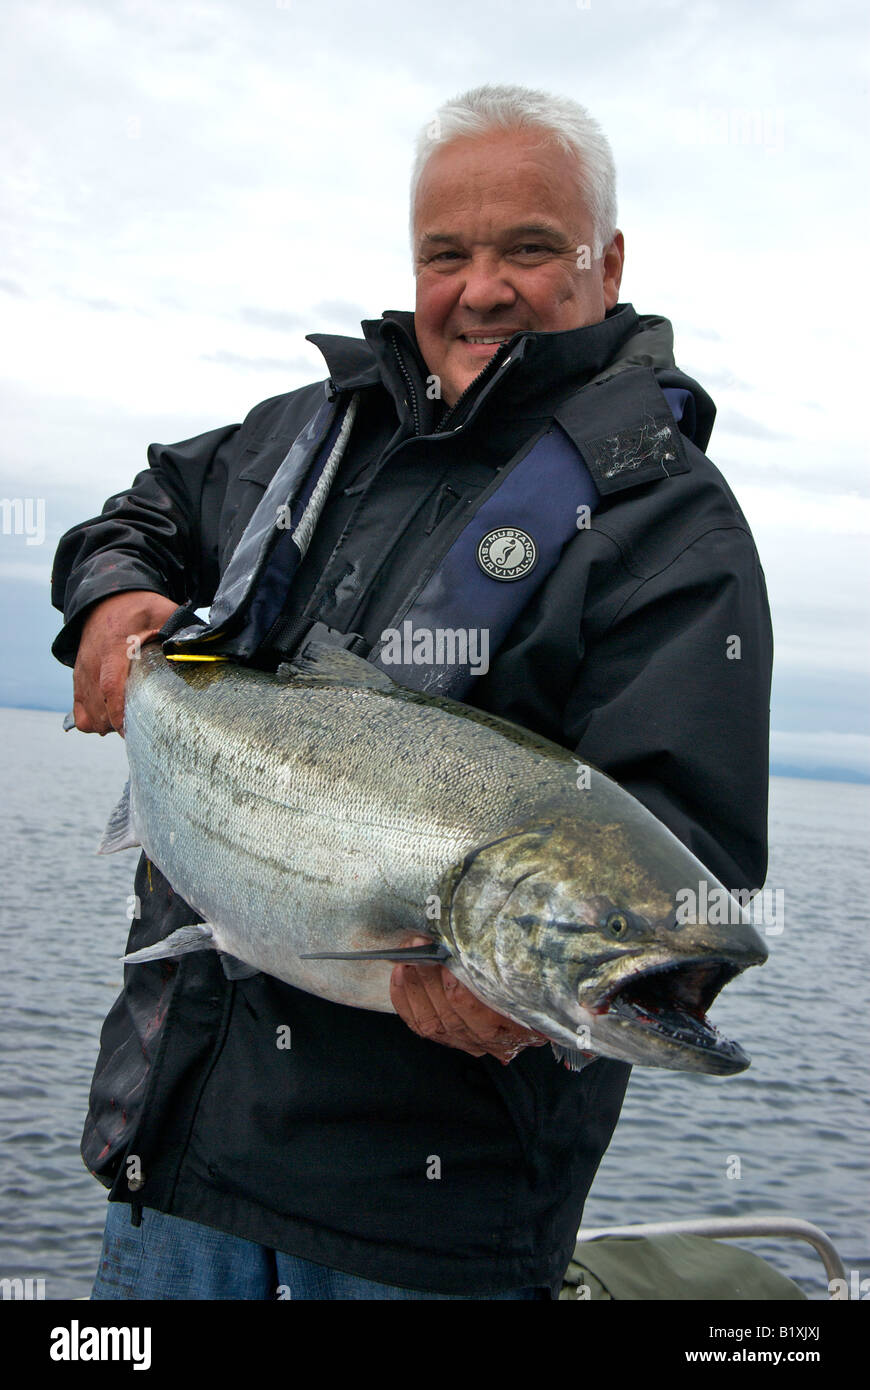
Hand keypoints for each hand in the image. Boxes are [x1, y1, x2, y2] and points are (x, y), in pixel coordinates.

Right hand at [71, 590, 179, 735]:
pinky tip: (112, 719)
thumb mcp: (164, 612)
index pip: (110, 685)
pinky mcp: (80, 679)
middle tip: (142, 728)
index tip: (131, 730)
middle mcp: (94, 664)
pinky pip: (80, 711)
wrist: (107, 599)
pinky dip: (93, 721)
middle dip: (118, 724)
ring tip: (131, 722)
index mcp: (113, 649)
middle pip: (99, 707)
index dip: (118, 711)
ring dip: (108, 724)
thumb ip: (182, 630)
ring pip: (89, 714)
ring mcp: (83, 673)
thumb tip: (204, 649)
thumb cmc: (139, 608)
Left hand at [390, 936, 549, 1063]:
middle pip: (451, 1018)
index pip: (483, 1021)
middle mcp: (492, 1042)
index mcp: (521, 1029)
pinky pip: (418, 1023)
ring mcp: (467, 1042)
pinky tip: (400, 972)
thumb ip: (523, 965)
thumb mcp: (542, 974)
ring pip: (432, 1022)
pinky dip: (404, 997)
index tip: (449, 964)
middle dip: (430, 979)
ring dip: (416, 985)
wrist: (549, 1001)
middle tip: (422, 946)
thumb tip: (506, 938)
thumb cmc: (542, 981)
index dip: (461, 995)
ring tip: (410, 954)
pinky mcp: (448, 1036)